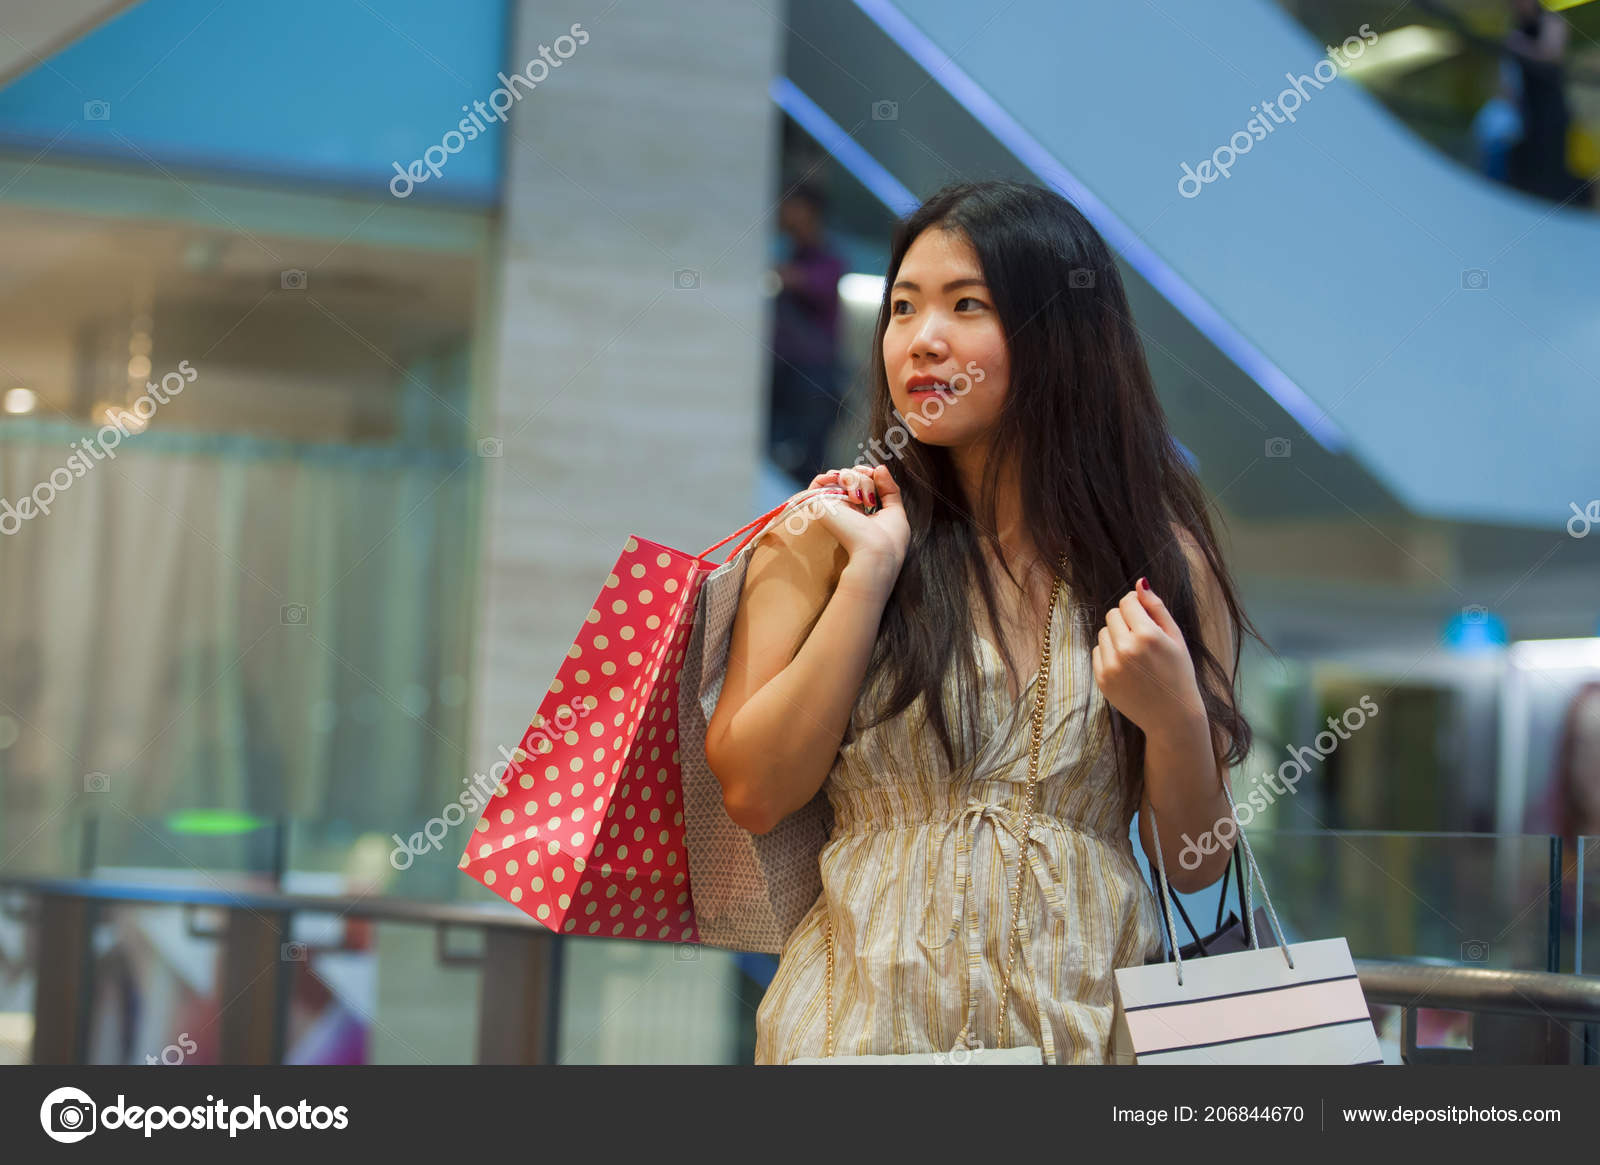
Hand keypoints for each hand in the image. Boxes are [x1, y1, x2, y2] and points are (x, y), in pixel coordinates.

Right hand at [788, 464, 908, 588]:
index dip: (870, 474)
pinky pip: (821, 481)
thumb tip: (879, 467)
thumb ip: (889, 489)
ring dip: (857, 481)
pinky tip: (850, 494)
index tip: (878, 476)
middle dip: (865, 476)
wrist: (876, 554)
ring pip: (841, 476)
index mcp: (861, 512)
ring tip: (862, 501)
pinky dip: (835, 478)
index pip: (861, 482)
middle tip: (871, 492)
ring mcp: (832, 506)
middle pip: (853, 475)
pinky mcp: (820, 506)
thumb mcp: (895, 512)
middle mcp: (845, 508)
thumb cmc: (889, 541)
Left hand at [1090, 579, 1205, 740]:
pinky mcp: (1102, 679)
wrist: (1172, 716)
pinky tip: (1127, 666)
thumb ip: (1156, 607)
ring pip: (1103, 632)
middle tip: (1141, 636)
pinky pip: (1097, 651)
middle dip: (1125, 619)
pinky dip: (1109, 654)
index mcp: (1147, 636)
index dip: (1135, 605)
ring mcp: (1111, 666)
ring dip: (1116, 636)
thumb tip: (1139, 583)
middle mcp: (1126, 649)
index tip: (1143, 615)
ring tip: (1135, 653)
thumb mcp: (1176, 637)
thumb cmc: (1179, 673)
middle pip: (1112, 615)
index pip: (1126, 602)